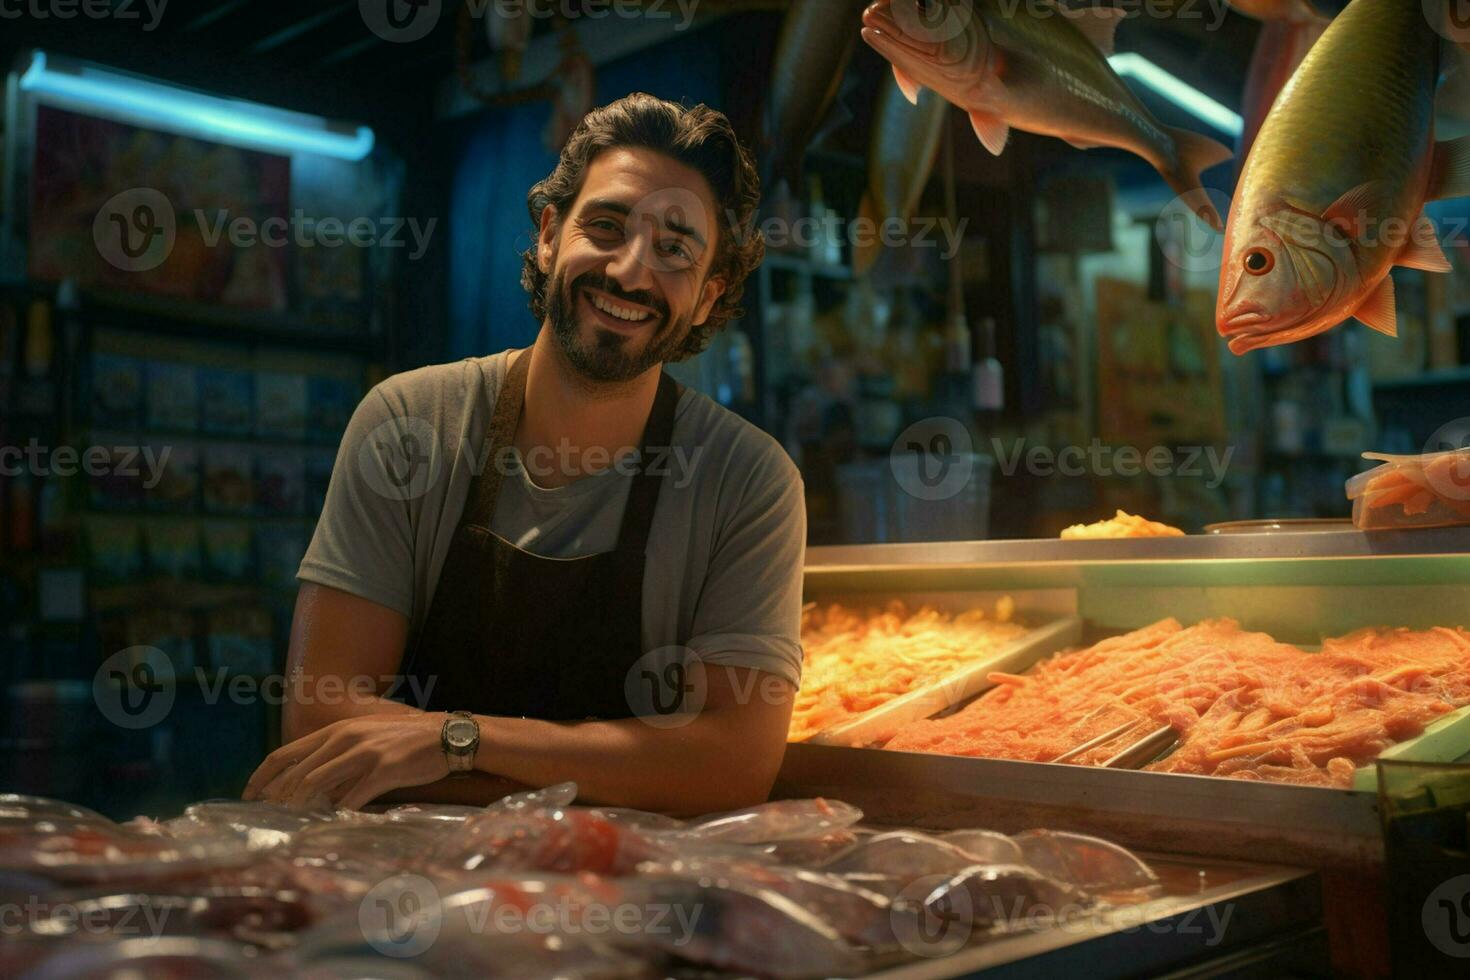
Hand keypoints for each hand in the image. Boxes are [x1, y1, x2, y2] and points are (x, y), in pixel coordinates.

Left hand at [243, 714, 451, 810]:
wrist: (446, 735)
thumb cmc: (405, 741)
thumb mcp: (366, 740)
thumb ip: (339, 759)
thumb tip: (314, 790)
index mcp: (337, 731)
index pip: (286, 753)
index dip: (262, 775)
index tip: (249, 794)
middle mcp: (345, 738)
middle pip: (297, 772)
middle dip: (278, 799)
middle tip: (269, 818)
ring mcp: (365, 753)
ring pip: (318, 784)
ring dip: (303, 807)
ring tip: (294, 823)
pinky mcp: (384, 770)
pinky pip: (353, 797)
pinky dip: (340, 813)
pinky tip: (335, 823)